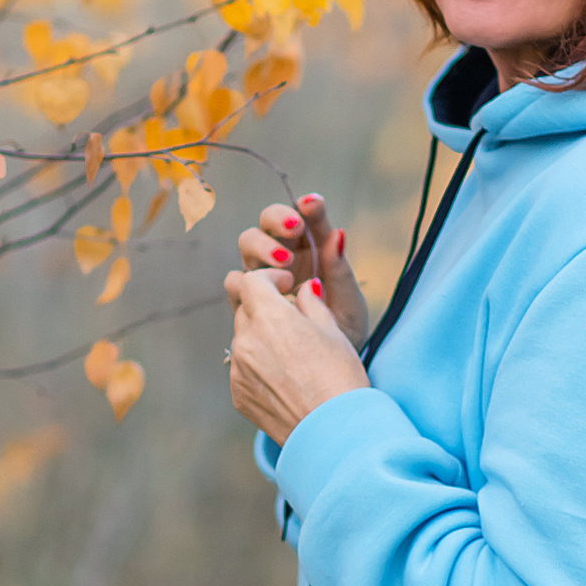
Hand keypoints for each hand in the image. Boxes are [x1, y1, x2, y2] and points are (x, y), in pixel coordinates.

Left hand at [225, 263, 369, 441]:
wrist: (333, 431)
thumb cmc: (340, 379)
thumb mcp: (334, 331)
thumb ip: (312, 303)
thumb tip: (304, 289)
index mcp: (269, 316)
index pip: (252, 281)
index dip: (269, 278)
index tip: (285, 284)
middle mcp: (246, 340)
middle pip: (246, 310)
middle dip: (265, 308)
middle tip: (292, 320)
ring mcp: (238, 369)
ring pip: (244, 340)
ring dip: (261, 338)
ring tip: (293, 356)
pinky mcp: (238, 394)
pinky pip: (243, 369)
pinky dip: (258, 366)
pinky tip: (286, 380)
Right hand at [235, 188, 369, 348]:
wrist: (325, 379)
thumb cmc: (343, 337)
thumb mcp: (350, 305)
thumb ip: (341, 272)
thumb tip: (338, 234)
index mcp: (313, 251)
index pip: (305, 218)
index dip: (306, 207)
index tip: (310, 206)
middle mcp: (284, 258)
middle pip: (267, 223)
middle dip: (277, 222)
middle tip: (295, 231)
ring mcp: (262, 277)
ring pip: (248, 246)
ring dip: (262, 247)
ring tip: (284, 264)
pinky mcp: (246, 300)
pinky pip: (235, 283)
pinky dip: (246, 281)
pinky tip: (265, 294)